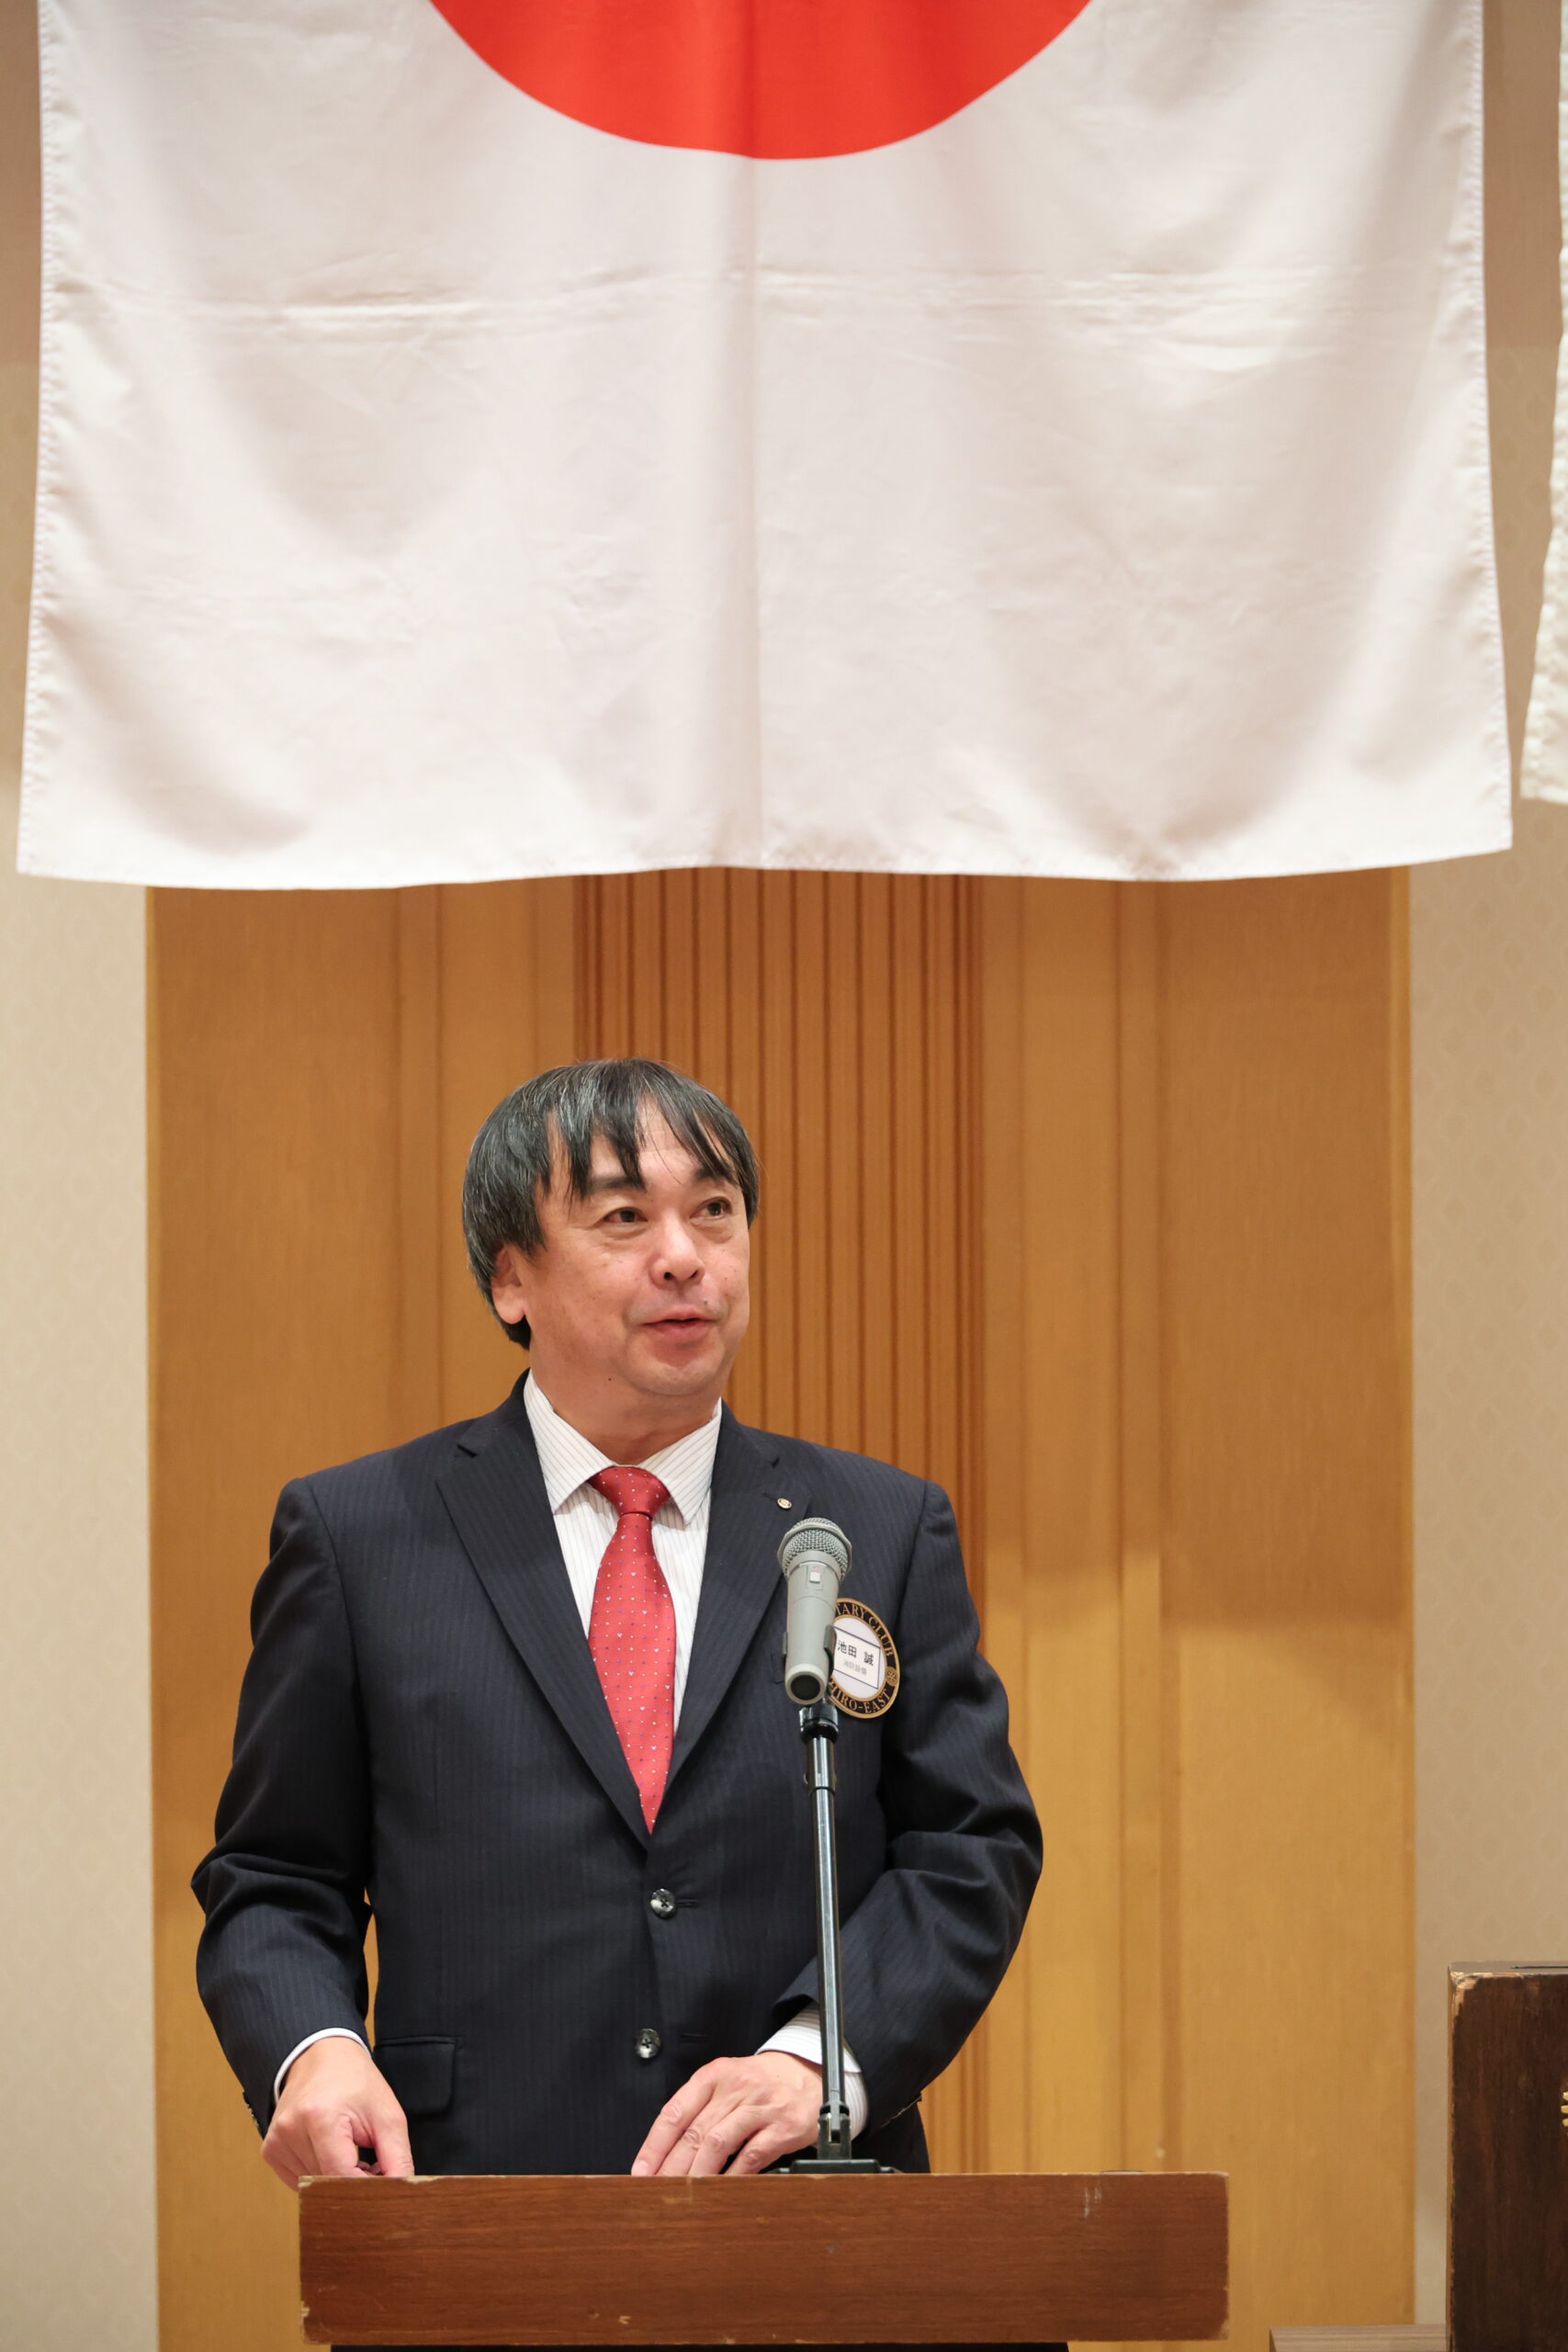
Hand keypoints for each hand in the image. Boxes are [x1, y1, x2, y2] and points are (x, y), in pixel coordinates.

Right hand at [262, 2038, 413, 2189]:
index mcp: (320, 2117)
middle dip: (352, 2182)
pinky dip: (318, 2173)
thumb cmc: (356, 2081)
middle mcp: (290, 2130)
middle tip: (369, 2162)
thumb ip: (397, 2158)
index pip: (342, 2177)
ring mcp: (276, 2141)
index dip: (367, 2188)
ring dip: (334, 2177)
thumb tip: (400, 2194)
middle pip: (327, 2184)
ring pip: (313, 2186)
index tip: (385, 2187)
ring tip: (348, 2149)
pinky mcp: (270, 2150)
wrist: (322, 2056)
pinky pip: (299, 2180)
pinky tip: (328, 2150)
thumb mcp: (387, 2114)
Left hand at [631, 2053, 821, 2176]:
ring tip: (684, 2197)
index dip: (655, 2145)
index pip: (675, 2111)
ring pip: (719, 2143)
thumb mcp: (726, 2083)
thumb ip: (700, 2110)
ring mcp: (760, 2106)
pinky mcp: (783, 2126)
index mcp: (714, 2076)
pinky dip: (733, 2177)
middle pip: (694, 2132)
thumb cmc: (759, 2084)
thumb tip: (666, 2154)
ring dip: (698, 2174)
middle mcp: (735, 2087)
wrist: (806, 2074)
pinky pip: (752, 2156)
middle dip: (671, 2167)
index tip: (641, 2171)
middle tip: (657, 2193)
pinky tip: (722, 2191)